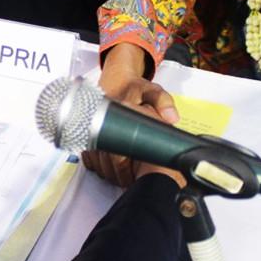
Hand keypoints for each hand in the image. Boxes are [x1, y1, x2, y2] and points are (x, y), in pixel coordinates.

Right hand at [82, 43, 180, 186]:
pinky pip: (89, 155)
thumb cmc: (135, 88)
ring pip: (95, 160)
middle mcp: (104, 122)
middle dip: (117, 175)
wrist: (115, 78)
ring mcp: (94, 127)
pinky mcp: (89, 131)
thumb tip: (171, 117)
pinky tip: (108, 167)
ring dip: (106, 172)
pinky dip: (97, 165)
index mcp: (121, 113)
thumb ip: (164, 102)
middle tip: (129, 182)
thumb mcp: (153, 91)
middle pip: (105, 160)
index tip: (134, 177)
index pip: (118, 151)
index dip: (125, 170)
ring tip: (120, 178)